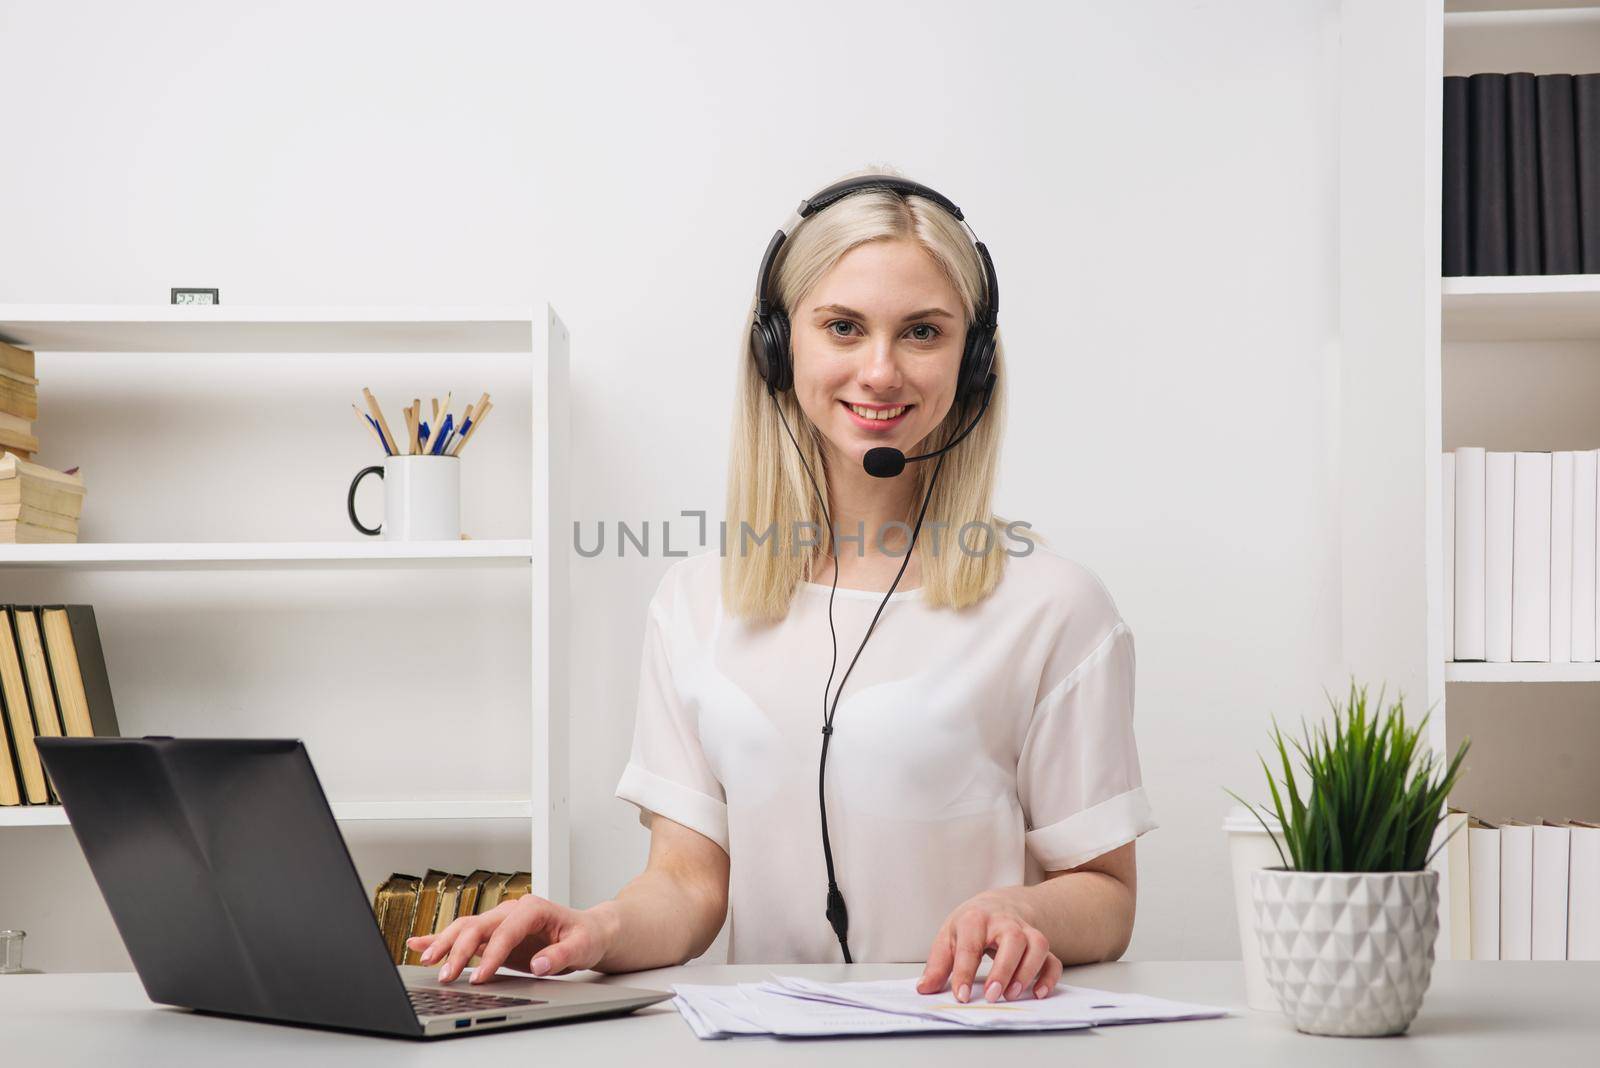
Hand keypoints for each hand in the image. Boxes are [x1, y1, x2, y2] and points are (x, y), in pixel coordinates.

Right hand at [405, 894, 615, 983]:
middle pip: (477, 926)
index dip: (492, 955)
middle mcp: (512, 911)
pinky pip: (464, 935)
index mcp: (533, 909)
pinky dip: (440, 938)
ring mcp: (500, 921)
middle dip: (458, 950)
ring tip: (427, 962)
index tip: (480, 977)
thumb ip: (560, 955)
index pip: (505, 931)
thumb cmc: (585, 936)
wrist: (588, 931)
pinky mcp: (494, 934)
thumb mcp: (582, 947)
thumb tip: (539, 963)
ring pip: (464, 928)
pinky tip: (418, 943)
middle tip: (445, 975)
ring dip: (444, 944)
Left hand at [916, 891, 1062, 1002]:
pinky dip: (1049, 977)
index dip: (965, 973)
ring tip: (1012, 995)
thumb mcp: (948, 937)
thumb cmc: (971, 923)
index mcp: (975, 919)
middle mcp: (1004, 922)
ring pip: (1037, 945)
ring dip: (1028, 971)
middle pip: (1012, 939)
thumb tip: (925, 989)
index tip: (962, 996)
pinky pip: (1053, 959)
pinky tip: (1038, 993)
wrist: (998, 903)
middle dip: (1004, 969)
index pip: (970, 946)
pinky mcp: (1039, 944)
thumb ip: (937, 964)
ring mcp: (1026, 931)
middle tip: (992, 996)